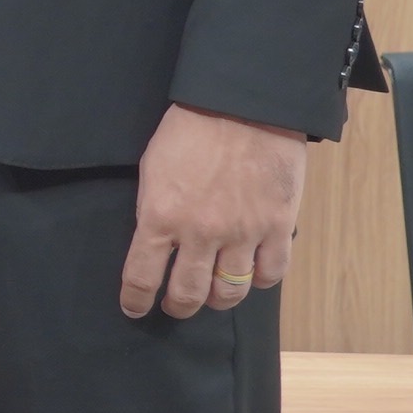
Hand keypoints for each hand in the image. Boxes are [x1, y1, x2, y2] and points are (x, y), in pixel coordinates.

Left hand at [121, 102, 306, 318]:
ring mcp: (242, 233)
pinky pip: (270, 274)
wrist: (244, 105)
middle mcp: (200, 233)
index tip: (134, 308)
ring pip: (230, 292)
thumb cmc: (190, 129)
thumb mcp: (152, 168)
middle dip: (178, 306)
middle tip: (176, 306)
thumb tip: (155, 243)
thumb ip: (154, 210)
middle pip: (188, 293)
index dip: (136, 299)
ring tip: (213, 295)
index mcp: (160, 216)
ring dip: (218, 299)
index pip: (141, 276)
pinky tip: (250, 275)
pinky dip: (258, 281)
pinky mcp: (278, 227)